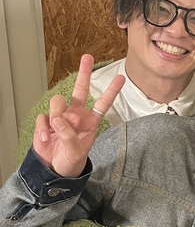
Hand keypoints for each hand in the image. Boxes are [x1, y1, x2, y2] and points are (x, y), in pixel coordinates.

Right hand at [32, 54, 124, 177]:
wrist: (54, 169)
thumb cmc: (71, 160)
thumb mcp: (76, 151)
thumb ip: (69, 135)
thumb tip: (58, 120)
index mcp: (89, 121)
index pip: (102, 103)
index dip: (111, 91)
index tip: (120, 78)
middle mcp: (75, 115)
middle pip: (80, 89)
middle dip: (84, 73)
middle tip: (87, 58)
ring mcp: (60, 117)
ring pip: (57, 101)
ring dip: (56, 113)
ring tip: (55, 131)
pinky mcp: (46, 121)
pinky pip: (43, 117)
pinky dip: (43, 129)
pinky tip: (46, 139)